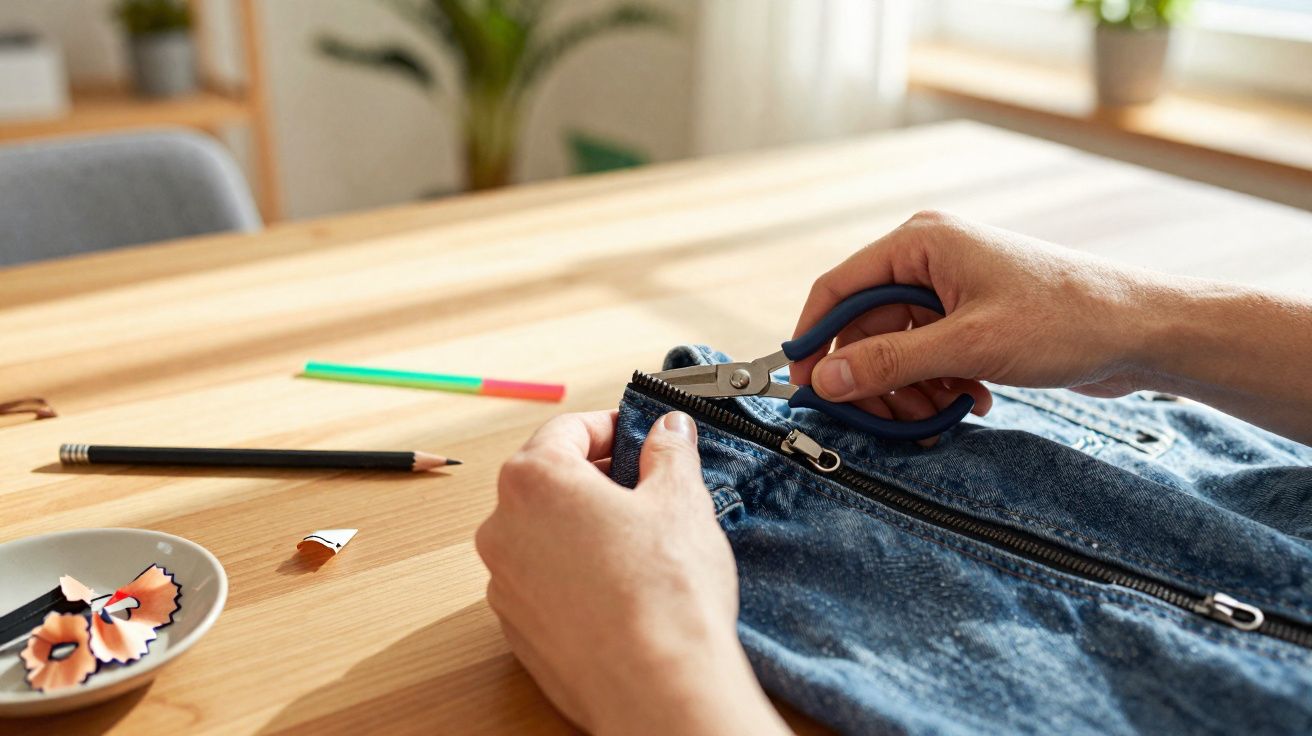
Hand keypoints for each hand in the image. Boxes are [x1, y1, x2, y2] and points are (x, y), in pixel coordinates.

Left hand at [476, 411, 789, 735]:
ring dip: (582, 527)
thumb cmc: (664, 592)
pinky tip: (620, 588)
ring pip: (542, 534)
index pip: (567, 429)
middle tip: (647, 485)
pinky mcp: (516, 629)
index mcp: (534, 481)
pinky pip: (543, 582)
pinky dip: (573, 574)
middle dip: (595, 476)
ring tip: (638, 542)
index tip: (640, 436)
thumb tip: (669, 431)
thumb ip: (670, 453)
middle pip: (547, 480)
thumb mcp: (680, 500)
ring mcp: (504, 584)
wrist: (656, 687)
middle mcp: (503, 529)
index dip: (609, 426)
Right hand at [791, 211, 1311, 443]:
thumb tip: (826, 379)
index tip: (802, 385)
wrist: (1143, 332)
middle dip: (874, 377)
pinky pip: (929, 357)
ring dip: (912, 389)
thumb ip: (890, 361)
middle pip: (866, 326)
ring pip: (897, 349)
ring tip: (945, 410)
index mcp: (922, 242)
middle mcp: (931, 259)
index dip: (813, 339)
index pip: (838, 288)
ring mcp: (952, 289)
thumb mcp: (968, 345)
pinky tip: (973, 401)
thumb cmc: (1067, 319)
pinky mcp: (972, 318)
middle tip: (883, 418)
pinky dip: (940, 385)